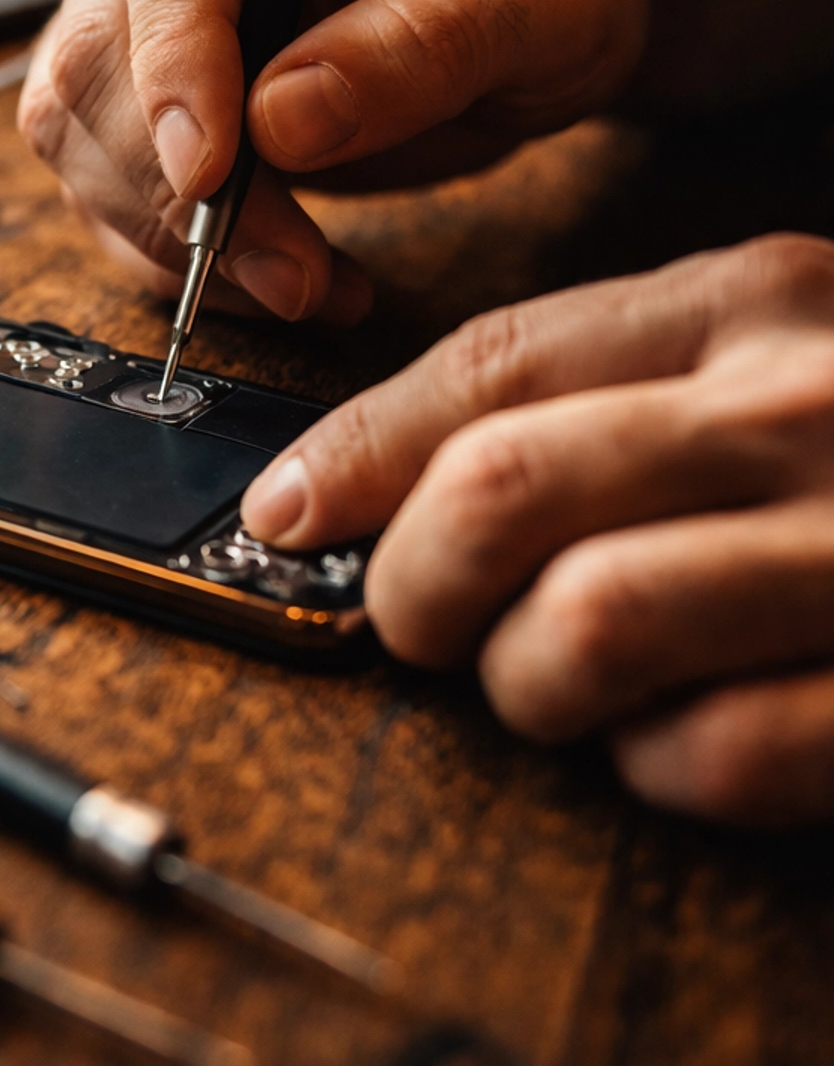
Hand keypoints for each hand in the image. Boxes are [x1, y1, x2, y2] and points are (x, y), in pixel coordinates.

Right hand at [18, 0, 649, 323]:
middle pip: (96, 51)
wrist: (537, 4)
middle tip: (291, 275)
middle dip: (175, 185)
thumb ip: (425, 44)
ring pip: (79, 131)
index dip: (172, 58)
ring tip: (311, 285)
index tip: (213, 172)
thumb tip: (279, 119)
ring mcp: (146, 9)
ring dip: (172, 237)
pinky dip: (179, 258)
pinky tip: (288, 279)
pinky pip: (110, 186)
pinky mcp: (148, 96)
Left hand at [241, 235, 833, 825]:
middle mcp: (804, 404)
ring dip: (531, 680)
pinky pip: (715, 751)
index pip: (494, 364)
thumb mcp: (787, 360)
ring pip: (585, 621)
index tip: (283, 511)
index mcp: (758, 300)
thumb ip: (625, 389)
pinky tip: (674, 737)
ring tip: (564, 683)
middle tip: (424, 625)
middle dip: (414, 583)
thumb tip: (387, 479)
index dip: (355, 451)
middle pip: (500, 486)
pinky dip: (658, 765)